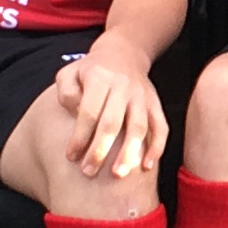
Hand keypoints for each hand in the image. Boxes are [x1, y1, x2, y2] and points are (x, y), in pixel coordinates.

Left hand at [52, 44, 167, 181]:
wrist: (123, 53)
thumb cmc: (90, 71)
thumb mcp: (69, 73)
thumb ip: (66, 93)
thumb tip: (75, 114)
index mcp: (100, 78)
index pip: (89, 112)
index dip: (79, 136)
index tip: (71, 156)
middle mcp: (123, 87)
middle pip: (113, 123)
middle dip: (101, 150)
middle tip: (89, 172)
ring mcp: (141, 96)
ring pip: (138, 127)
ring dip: (129, 152)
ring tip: (119, 174)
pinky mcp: (155, 104)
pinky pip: (160, 127)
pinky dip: (156, 147)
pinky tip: (147, 166)